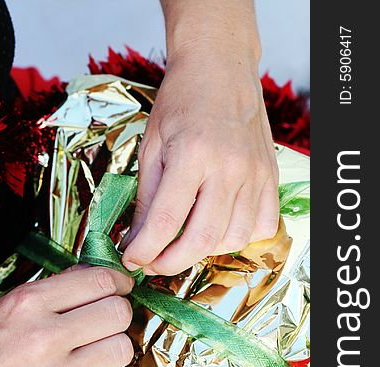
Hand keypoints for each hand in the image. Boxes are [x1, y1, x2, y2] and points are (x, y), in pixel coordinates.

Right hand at [0, 267, 133, 366]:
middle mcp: (44, 337)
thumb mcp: (7, 305)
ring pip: (122, 350)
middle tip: (106, 322)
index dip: (119, 283)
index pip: (101, 281)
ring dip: (114, 349)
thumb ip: (54, 290)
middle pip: (119, 314)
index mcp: (29, 303)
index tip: (121, 289)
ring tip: (96, 352)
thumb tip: (95, 278)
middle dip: (118, 314)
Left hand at [122, 41, 278, 275]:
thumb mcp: (152, 145)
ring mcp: (255, 173)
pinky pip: (261, 226)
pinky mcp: (270, 176)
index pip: (167, 220)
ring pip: (233, 238)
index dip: (145, 250)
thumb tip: (138, 239)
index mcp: (192, 155)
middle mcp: (229, 167)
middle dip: (172, 262)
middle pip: (203, 238)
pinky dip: (238, 238)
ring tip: (185, 241)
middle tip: (154, 264)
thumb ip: (147, 196)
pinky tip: (218, 227)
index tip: (132, 260)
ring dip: (204, 251)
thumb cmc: (181, 101)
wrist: (220, 66)